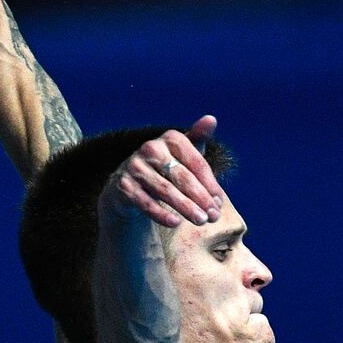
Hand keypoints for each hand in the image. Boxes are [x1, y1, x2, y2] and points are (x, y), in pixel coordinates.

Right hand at [100, 116, 226, 228]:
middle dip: (200, 198)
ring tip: (201, 221)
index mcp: (170, 139)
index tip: (219, 202)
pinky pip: (144, 201)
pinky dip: (160, 213)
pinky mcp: (123, 185)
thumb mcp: (184, 154)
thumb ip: (199, 138)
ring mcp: (134, 166)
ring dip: (185, 207)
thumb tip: (211, 118)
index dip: (210, 184)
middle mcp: (150, 148)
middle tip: (214, 216)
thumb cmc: (166, 169)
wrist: (131, 186)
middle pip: (181, 176)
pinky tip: (175, 223)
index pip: (196, 162)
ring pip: (165, 189)